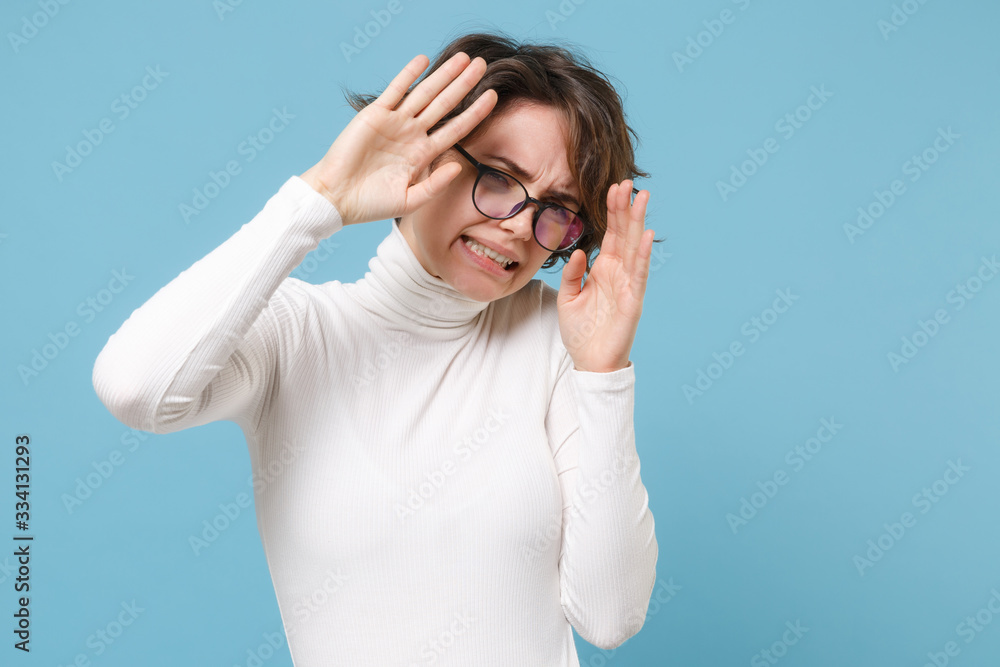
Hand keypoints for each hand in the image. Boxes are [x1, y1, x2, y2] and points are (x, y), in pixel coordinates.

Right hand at [300, 52, 497, 226]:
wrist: (338, 198)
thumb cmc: (372, 204)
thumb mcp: (410, 201)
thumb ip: (435, 184)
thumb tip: (458, 166)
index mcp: (423, 154)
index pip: (456, 128)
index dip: (475, 112)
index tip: (494, 97)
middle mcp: (412, 134)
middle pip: (445, 104)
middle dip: (464, 84)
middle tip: (483, 64)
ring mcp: (395, 122)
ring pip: (425, 93)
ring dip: (444, 75)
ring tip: (464, 58)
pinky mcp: (375, 115)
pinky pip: (396, 91)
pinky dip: (408, 75)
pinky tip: (424, 61)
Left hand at [556, 180, 652, 372]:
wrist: (590, 362)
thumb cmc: (581, 332)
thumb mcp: (568, 298)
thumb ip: (571, 274)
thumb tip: (577, 252)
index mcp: (603, 269)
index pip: (610, 234)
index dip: (611, 211)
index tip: (612, 188)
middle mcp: (618, 273)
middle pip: (624, 234)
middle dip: (625, 208)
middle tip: (627, 182)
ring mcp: (628, 285)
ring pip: (634, 248)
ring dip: (638, 223)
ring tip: (641, 198)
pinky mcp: (633, 301)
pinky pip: (639, 274)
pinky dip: (642, 255)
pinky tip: (645, 236)